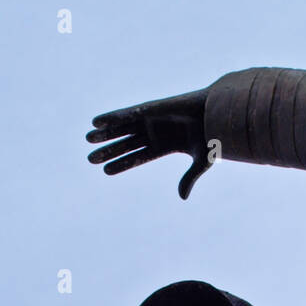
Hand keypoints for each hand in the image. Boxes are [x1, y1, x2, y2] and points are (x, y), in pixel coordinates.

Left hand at [86, 89, 210, 199]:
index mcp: (164, 146)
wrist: (217, 113)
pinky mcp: (150, 108)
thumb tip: (182, 197)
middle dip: (109, 150)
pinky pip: (127, 114)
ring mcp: (151, 119)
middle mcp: (154, 132)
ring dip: (106, 134)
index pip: (138, 157)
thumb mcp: (200, 161)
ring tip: (88, 139)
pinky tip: (96, 122)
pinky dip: (111, 117)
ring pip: (123, 129)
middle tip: (90, 159)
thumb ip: (189, 178)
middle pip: (126, 144)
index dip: (122, 164)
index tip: (106, 171)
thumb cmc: (212, 135)